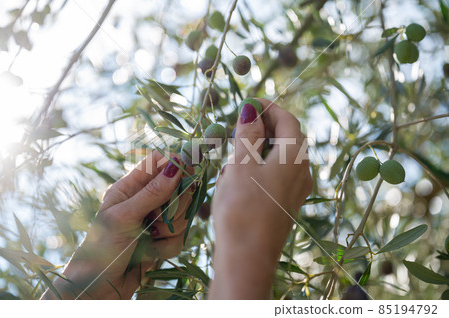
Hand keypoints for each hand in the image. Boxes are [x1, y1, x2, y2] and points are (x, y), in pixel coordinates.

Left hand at [42, 151, 193, 299]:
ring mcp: (156, 220)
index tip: (190, 171)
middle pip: (178, 187)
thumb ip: (152, 192)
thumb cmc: (102, 249)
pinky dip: (167, 246)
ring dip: (169, 228)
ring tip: (149, 237)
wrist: (98, 289)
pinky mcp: (164, 240)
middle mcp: (145, 200)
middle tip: (157, 217)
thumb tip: (176, 166)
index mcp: (130, 188)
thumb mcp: (123, 217)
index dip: (176, 164)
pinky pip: (181, 237)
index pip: (158, 163)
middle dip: (174, 205)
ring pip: (183, 214)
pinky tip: (150, 253)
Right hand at [209, 99, 312, 298]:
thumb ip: (248, 134)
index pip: (289, 120)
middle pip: (288, 138)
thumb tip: (252, 110)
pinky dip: (260, 166)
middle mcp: (302, 172)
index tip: (249, 102)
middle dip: (264, 127)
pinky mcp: (287, 204)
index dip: (269, 107)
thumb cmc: (242, 207)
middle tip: (239, 124)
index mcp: (295, 157)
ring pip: (281, 157)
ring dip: (260, 148)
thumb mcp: (240, 164)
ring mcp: (297, 190)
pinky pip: (277, 175)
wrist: (247, 259)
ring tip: (234, 151)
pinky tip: (239, 176)